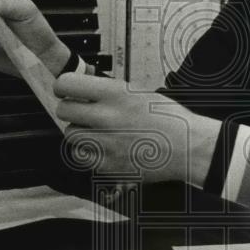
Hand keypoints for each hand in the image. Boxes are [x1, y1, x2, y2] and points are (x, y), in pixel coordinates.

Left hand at [53, 72, 220, 185]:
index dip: (63, 87)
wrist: (186, 146)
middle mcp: (106, 117)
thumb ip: (108, 91)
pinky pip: (82, 156)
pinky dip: (89, 153)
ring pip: (71, 135)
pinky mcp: (107, 165)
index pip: (66, 84)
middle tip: (82, 112)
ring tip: (98, 131)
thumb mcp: (138, 92)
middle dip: (71, 110)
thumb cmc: (167, 118)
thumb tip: (83, 89)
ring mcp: (106, 142)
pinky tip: (104, 147)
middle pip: (63, 111)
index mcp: (115, 93)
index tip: (65, 91)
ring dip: (80, 132)